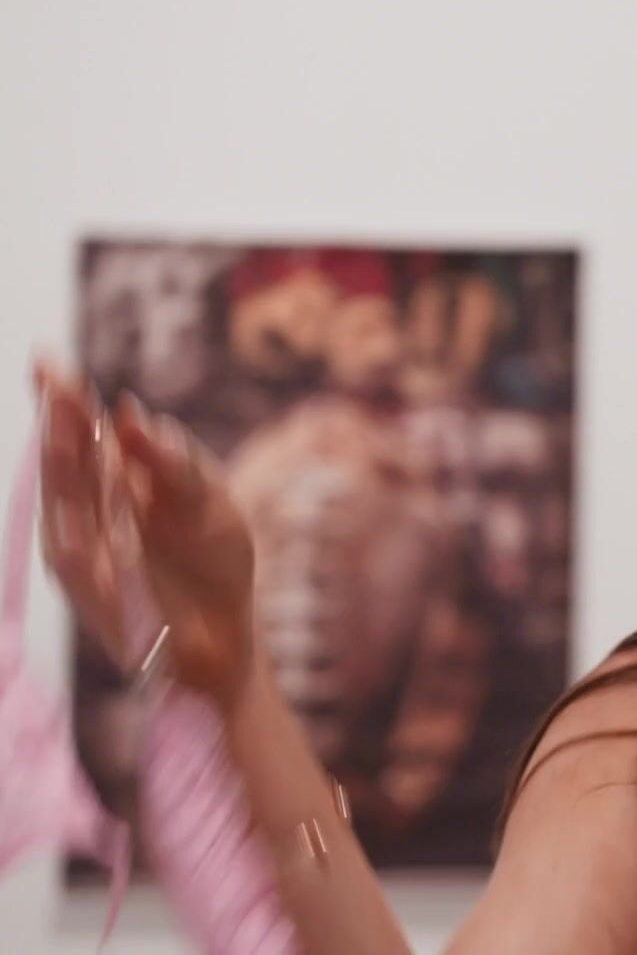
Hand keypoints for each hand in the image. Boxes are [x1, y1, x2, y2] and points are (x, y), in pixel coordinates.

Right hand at [34, 356, 258, 708]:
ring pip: (62, 496)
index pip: (86, 435)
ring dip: (59, 457)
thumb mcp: (210, 503)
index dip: (66, 400)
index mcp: (122, 485)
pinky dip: (66, 520)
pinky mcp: (86, 587)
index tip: (48, 361)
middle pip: (68, 457)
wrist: (223, 640)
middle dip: (58, 417)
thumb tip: (127, 412)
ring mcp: (84, 549)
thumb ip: (173, 462)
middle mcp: (93, 513)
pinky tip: (65, 490)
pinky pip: (67, 549)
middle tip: (51, 374)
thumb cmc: (216, 569)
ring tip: (58, 415)